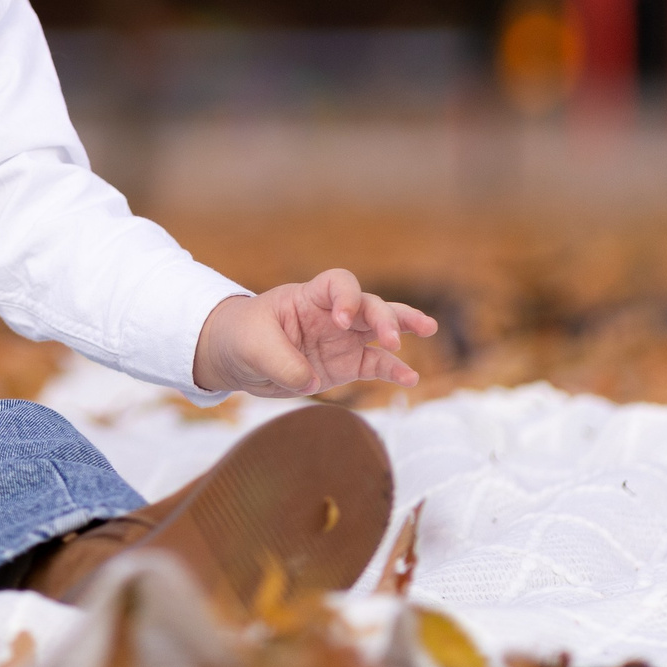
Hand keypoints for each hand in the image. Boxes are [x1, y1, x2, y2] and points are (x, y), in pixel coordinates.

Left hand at [190, 270, 438, 397]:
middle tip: (392, 338)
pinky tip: (410, 379)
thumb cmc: (242, 337)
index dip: (345, 297)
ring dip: (403, 327)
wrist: (237, 357)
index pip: (338, 284)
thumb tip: (311, 382)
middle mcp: (331, 314)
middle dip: (384, 317)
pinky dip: (394, 371)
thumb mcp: (253, 347)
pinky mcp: (345, 365)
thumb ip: (283, 363)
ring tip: (428, 329)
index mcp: (308, 297)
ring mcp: (342, 339)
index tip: (340, 320)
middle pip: (368, 305)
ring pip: (380, 329)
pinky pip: (376, 365)